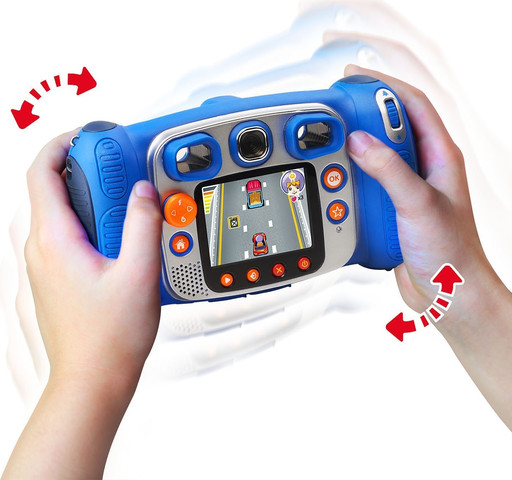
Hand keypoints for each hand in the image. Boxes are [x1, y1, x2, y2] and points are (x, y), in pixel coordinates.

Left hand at [24, 129, 162, 385]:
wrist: (92, 379)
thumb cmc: (108, 338)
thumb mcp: (138, 274)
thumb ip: (143, 225)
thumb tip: (143, 192)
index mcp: (54, 240)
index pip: (42, 172)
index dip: (63, 144)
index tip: (92, 138)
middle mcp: (42, 249)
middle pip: (55, 188)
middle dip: (90, 172)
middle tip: (124, 174)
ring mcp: (47, 263)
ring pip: (65, 212)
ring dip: (96, 200)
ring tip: (130, 210)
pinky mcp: (59, 275)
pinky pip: (72, 234)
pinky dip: (96, 224)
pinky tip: (123, 241)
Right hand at [345, 65, 511, 452]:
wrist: (448, 292)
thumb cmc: (451, 252)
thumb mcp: (418, 204)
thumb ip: (389, 170)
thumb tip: (360, 142)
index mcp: (440, 157)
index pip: (412, 105)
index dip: (384, 86)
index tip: (354, 80)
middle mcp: (423, 169)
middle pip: (389, 127)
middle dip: (361, 116)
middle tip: (335, 112)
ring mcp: (406, 189)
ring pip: (374, 157)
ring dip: (352, 151)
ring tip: (331, 148)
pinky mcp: (391, 209)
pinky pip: (366, 185)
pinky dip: (350, 181)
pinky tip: (338, 185)